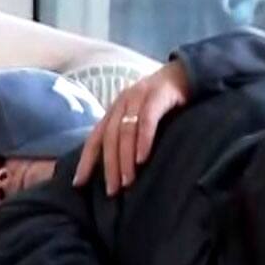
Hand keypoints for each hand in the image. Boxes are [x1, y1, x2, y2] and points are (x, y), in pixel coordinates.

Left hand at [73, 61, 189, 195]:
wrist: (187, 73)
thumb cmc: (163, 104)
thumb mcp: (141, 119)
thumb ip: (128, 137)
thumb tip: (119, 170)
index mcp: (114, 110)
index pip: (94, 138)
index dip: (85, 161)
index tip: (77, 184)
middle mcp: (122, 103)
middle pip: (108, 138)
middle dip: (108, 166)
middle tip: (112, 191)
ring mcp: (138, 97)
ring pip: (124, 131)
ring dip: (124, 159)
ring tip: (127, 181)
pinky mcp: (157, 95)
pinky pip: (147, 120)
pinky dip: (143, 141)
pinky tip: (142, 159)